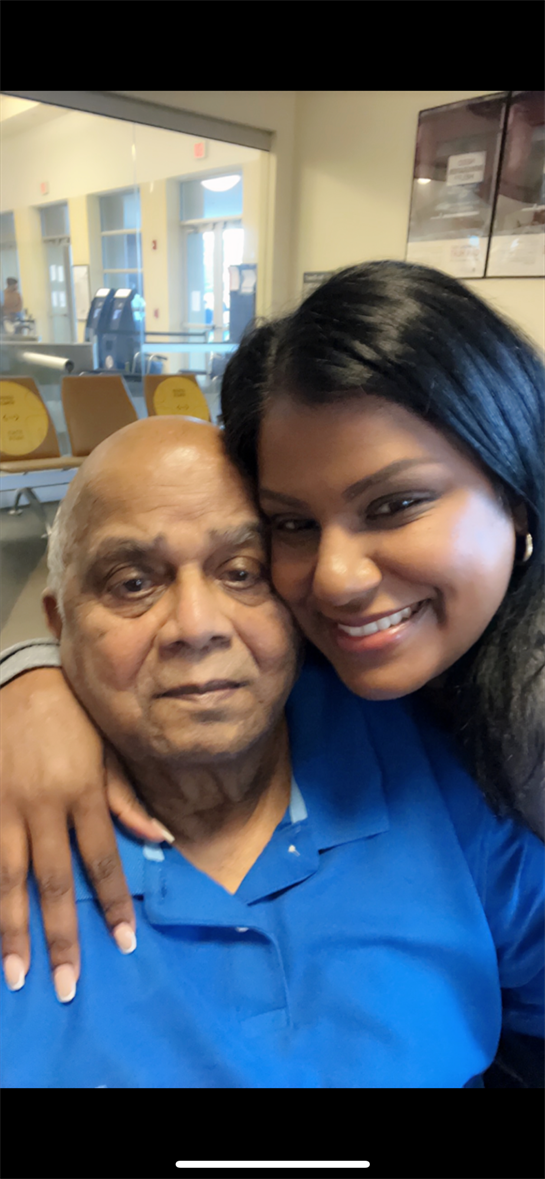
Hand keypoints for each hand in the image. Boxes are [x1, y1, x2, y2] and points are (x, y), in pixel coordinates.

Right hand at [1, 668, 172, 1000]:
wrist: (18, 679)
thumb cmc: (72, 717)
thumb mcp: (109, 750)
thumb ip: (128, 799)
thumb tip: (162, 841)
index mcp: (83, 793)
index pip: (102, 861)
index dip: (114, 903)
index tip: (123, 943)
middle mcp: (43, 806)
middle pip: (54, 882)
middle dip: (60, 936)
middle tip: (65, 985)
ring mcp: (5, 808)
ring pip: (6, 879)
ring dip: (13, 929)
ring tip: (17, 973)